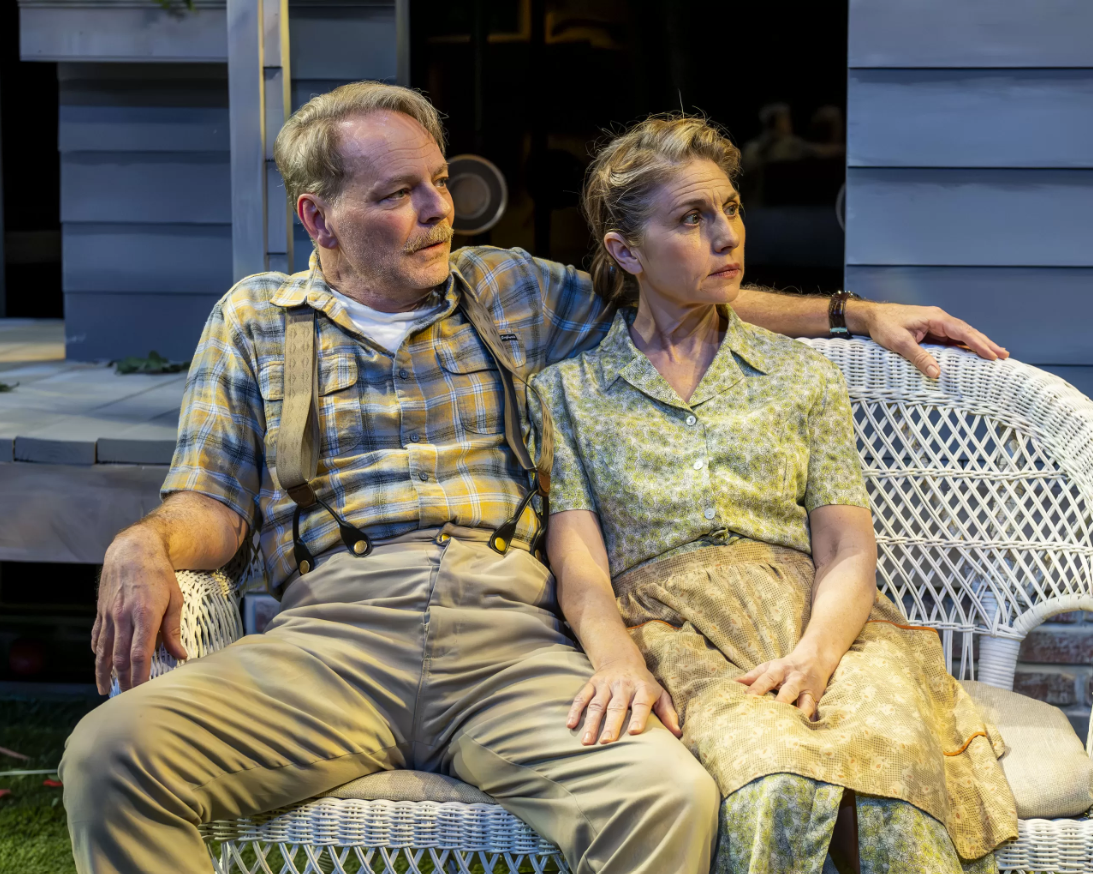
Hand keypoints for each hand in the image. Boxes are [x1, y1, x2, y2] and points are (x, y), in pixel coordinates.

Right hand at [93, 527, 186, 694]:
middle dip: (123, 681)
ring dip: (103, 673)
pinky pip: (97, 637)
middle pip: (120, 658)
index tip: (142, 693)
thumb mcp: (174, 599)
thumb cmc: (160, 575)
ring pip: (103, 651)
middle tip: (127, 700)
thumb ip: (173, 630)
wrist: (133, 550)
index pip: (139, 654)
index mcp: (144, 615)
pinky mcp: (100, 612)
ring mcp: (108, 615)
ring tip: (104, 690)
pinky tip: (99, 664)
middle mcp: (122, 617)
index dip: (140, 676)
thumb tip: (181, 656)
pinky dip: (97, 653)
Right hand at [568, 657, 680, 744]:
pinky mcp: (592, 683)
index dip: (638, 716)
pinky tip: (570, 724)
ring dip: (591, 722)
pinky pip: (582, 697)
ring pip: (597, 704)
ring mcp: (605, 684)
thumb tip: (677, 734)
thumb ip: (668, 713)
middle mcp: (623, 685)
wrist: (622, 658)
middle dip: (611, 724)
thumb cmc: (644, 684)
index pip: (640, 703)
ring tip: (586, 741)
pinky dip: (575, 710)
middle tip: (607, 742)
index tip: (634, 731)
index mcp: (642, 688)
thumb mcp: (659, 694)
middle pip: (616, 706)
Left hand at [735, 648, 833, 720]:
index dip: (757, 688)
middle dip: (780, 703)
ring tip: (789, 726)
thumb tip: (734, 683)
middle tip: (769, 715)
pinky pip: (814, 711)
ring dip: (798, 714)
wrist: (814, 659)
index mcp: (779, 670)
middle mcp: (795, 679)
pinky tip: (802, 731)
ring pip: (805, 703)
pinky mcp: (816, 699)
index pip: (767, 679)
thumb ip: (753, 676)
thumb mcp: (769, 666)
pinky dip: (809, 720)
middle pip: (788, 691)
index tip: (746, 699)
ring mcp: (807, 690)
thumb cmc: (785, 666)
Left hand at [850, 301, 1008, 378]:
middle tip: (1004, 355)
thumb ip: (918, 357)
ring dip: (977, 345)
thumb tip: (937, 374)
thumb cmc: (884, 325)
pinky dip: (964, 347)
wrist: (871, 317)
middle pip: (967, 332)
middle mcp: (939, 319)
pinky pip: (951, 340)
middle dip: (986, 343)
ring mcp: (936, 325)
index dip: (979, 343)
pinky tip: (973, 355)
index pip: (963, 331)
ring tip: (995, 356)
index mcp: (936, 318)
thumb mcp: (899, 342)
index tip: (993, 354)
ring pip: (961, 336)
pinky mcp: (931, 331)